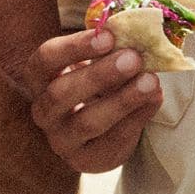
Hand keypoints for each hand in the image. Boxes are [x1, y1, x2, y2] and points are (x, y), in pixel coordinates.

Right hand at [29, 26, 162, 173]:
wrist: (97, 133)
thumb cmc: (95, 87)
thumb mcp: (96, 64)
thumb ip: (110, 50)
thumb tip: (138, 34)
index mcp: (40, 79)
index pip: (45, 60)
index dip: (74, 47)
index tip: (109, 36)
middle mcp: (43, 111)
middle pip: (61, 94)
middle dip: (99, 75)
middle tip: (133, 58)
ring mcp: (61, 139)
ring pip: (86, 123)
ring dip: (121, 100)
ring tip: (151, 81)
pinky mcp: (86, 159)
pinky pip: (112, 140)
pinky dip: (137, 118)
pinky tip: (154, 99)